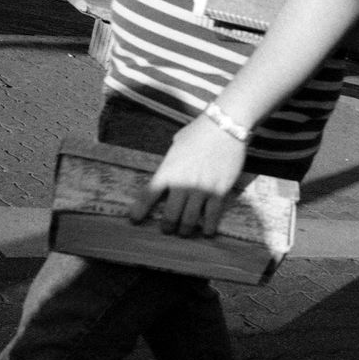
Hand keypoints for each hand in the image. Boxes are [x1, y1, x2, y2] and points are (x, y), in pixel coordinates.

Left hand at [128, 114, 246, 236]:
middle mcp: (182, 183)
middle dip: (167, 226)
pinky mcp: (219, 191)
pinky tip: (206, 232)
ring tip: (184, 232)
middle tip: (167, 229)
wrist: (224, 127)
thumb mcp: (177, 144)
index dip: (140, 210)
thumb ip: (172, 160)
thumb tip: (171, 168)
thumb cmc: (199, 131)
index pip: (149, 194)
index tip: (134, 220)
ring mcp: (201, 189)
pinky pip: (212, 215)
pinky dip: (208, 226)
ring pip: (189, 219)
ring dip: (185, 229)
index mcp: (168, 170)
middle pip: (170, 214)